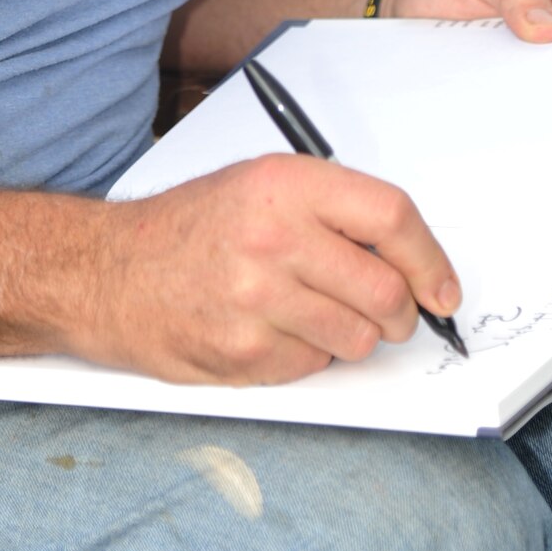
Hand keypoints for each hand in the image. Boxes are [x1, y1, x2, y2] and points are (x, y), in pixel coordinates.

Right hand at [80, 153, 459, 385]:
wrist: (107, 272)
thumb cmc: (188, 229)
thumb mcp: (258, 186)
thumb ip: (331, 211)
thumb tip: (410, 258)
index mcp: (284, 184)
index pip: (391, 217)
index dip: (431, 259)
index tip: (443, 288)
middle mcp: (274, 236)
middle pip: (385, 290)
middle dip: (400, 314)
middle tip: (390, 315)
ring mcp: (258, 298)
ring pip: (358, 338)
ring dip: (351, 337)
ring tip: (313, 315)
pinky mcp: (244, 351)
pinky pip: (314, 366)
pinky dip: (307, 356)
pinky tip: (273, 331)